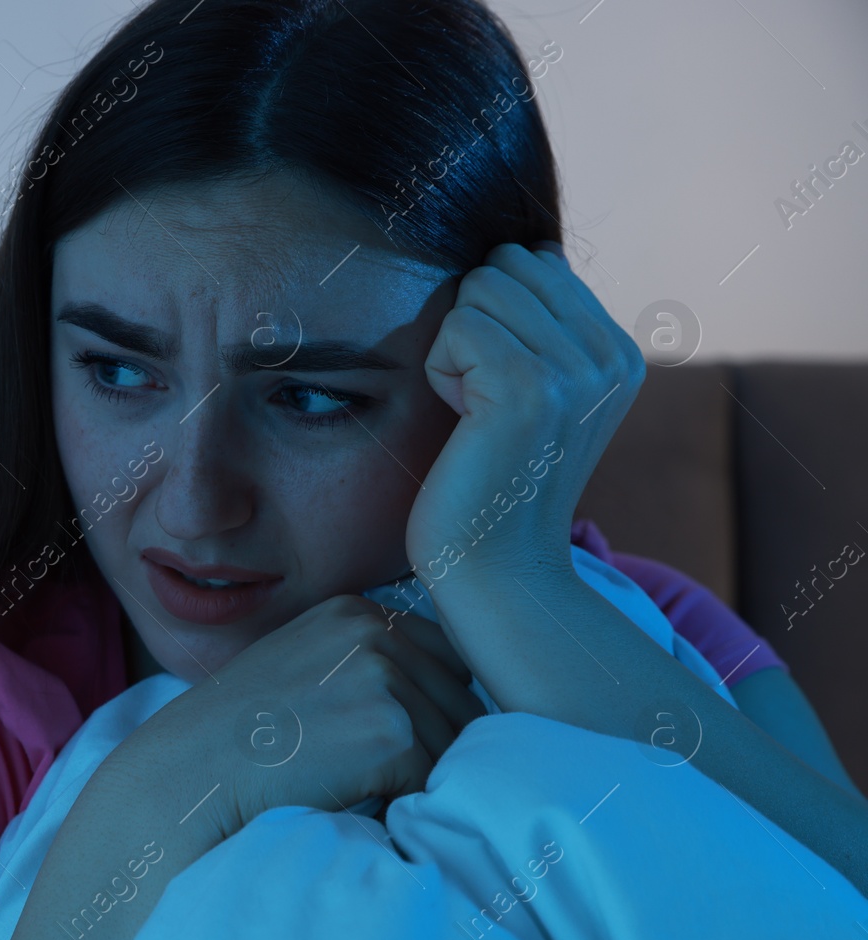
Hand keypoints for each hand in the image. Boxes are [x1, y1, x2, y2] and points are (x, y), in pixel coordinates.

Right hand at [116, 594, 487, 843]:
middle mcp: (375, 632)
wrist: (189, 775)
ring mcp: (383, 678)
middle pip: (460, 699)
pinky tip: (359, 801)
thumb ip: (364, 665)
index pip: (447, 660)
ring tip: (360, 788)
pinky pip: (434, 779)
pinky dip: (408, 802)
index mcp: (356, 611)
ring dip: (422, 776)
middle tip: (372, 773)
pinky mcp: (389, 732)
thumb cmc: (238, 737)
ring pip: (454, 743)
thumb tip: (445, 697)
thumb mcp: (302, 667)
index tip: (382, 740)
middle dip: (434, 743)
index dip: (428, 708)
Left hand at [405, 241, 645, 582]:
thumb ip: (544, 321)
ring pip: (477, 291)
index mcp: (621, 350)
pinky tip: (465, 425)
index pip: (535, 260)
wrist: (497, 568)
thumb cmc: (494, 480)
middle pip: (503, 267)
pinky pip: (456, 328)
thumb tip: (527, 247)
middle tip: (484, 402)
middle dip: (472, 326)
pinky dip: (441, 373)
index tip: (503, 391)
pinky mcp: (527, 387)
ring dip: (455, 351)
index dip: (494, 318)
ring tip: (477, 415)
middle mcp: (612, 354)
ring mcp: (575, 370)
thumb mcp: (540, 392)